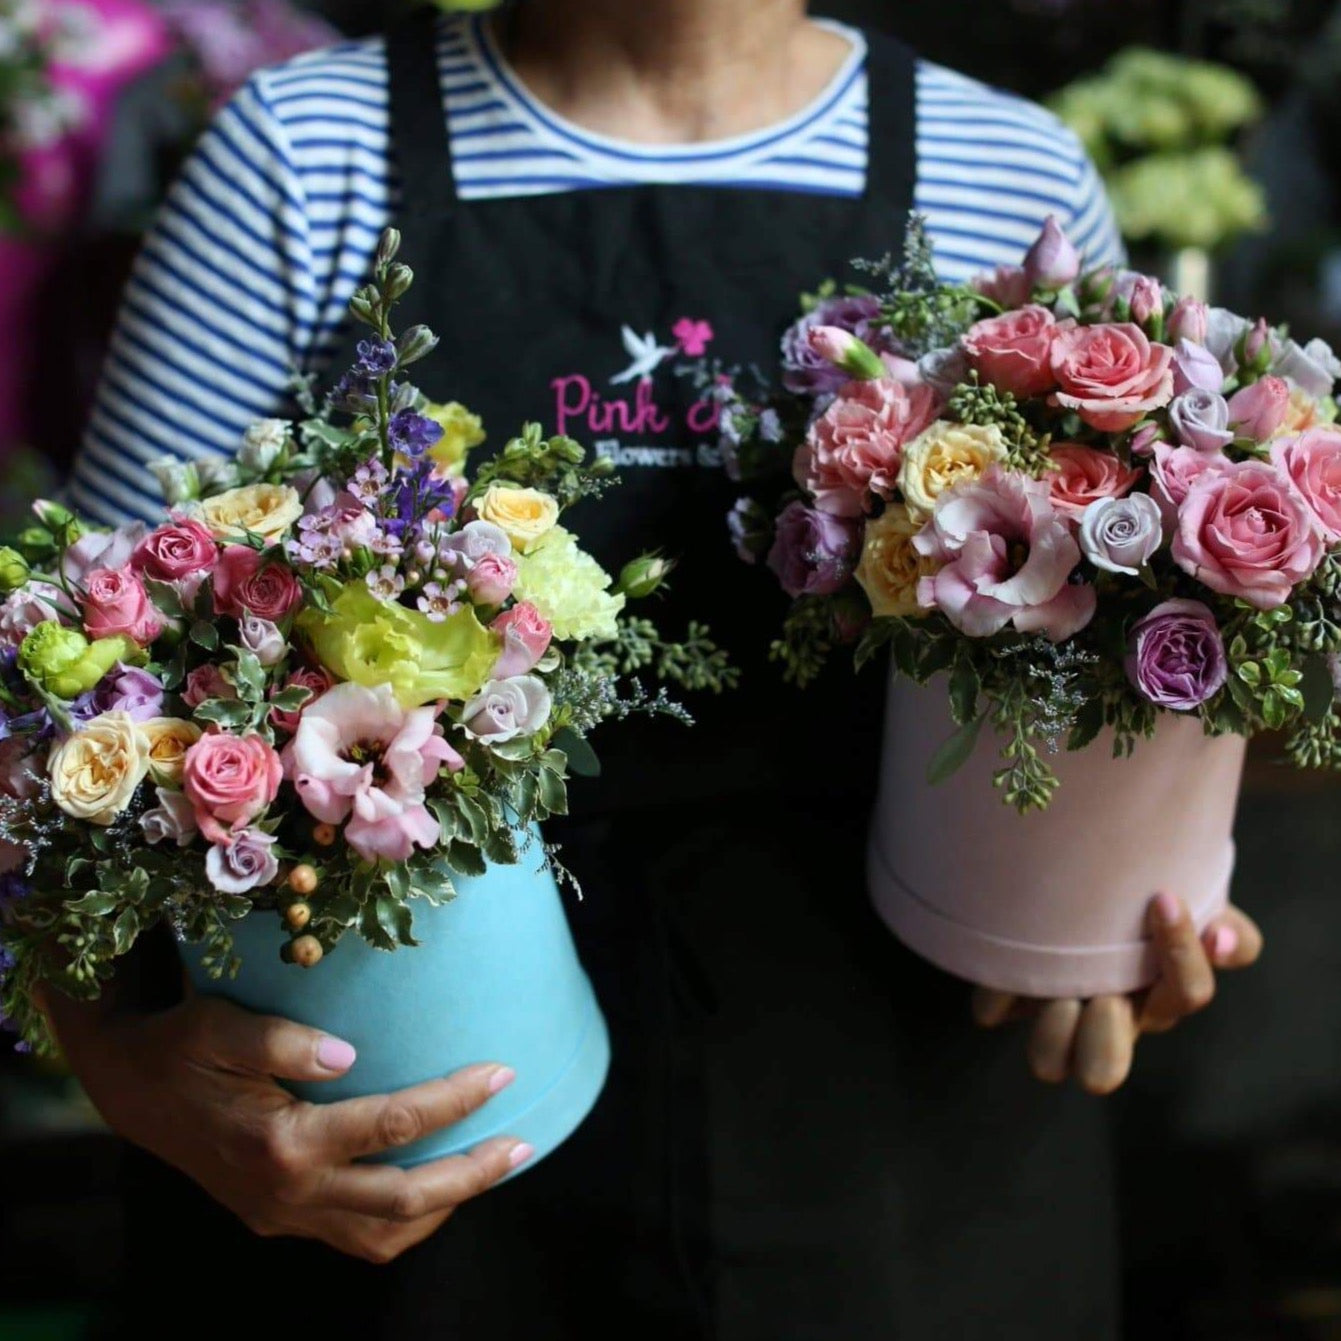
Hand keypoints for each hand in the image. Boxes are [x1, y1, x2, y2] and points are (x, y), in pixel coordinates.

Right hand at [51, 993, 530, 1261]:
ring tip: (493, 1166)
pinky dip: (404, 1224)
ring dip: (446, 1207)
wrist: (130, 1090)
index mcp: (280, 1142)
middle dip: (472, 1173)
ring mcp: (283, 1215)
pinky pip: (356, 1239)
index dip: (453, 1100)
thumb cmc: (182, 1046)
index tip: (501, 1072)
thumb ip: (283, 1039)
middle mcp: (287, 1192)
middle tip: (523, 1141)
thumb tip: (350, 1053)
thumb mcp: (220, 1025)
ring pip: (383, 1236)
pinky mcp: (279, 1218)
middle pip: (403, 1200)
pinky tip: (433, 1190)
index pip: (391, 1126)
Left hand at [971, 894, 1262, 1095]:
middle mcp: (1109, 1019)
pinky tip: (1009, 957)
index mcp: (1160, 995)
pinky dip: (996, 990)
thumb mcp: (1202, 908)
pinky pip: (991, 1011)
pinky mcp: (1009, 994)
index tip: (1162, 898)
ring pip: (1047, 1062)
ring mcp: (1056, 1013)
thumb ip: (1231, 932)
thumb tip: (1219, 937)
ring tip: (1056, 982)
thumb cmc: (1147, 904)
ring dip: (1050, 1028)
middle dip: (1102, 1037)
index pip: (1189, 992)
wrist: (1084, 881)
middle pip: (1102, 1072)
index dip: (1180, 954)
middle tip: (1104, 991)